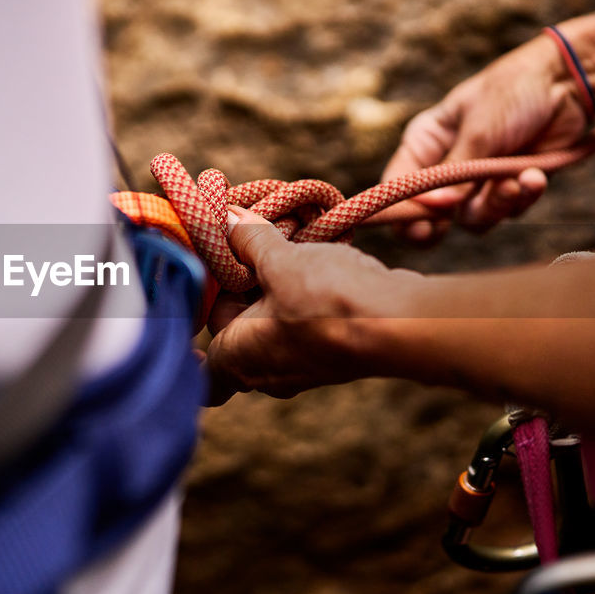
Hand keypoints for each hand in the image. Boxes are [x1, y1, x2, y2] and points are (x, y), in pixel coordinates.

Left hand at [205, 207, 423, 403]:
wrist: (399, 323)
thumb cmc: (328, 302)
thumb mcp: (280, 260)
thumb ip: (248, 240)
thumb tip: (226, 219)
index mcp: (238, 360)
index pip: (202, 371)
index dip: (195, 344)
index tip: (202, 303)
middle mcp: (266, 374)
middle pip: (235, 332)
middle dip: (239, 290)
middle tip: (243, 247)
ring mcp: (302, 368)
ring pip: (271, 325)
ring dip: (273, 287)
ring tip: (281, 245)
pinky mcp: (332, 356)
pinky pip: (302, 324)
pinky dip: (301, 295)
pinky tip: (310, 258)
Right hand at [383, 35, 594, 241]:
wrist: (568, 82)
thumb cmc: (512, 91)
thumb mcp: (478, 130)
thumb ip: (454, 173)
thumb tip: (433, 208)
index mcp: (426, 142)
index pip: (398, 185)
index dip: (404, 209)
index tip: (422, 224)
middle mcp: (446, 165)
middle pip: (430, 214)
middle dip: (446, 221)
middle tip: (452, 222)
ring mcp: (478, 180)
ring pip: (472, 218)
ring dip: (496, 205)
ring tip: (518, 181)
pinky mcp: (509, 186)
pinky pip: (508, 210)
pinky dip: (522, 197)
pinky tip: (535, 176)